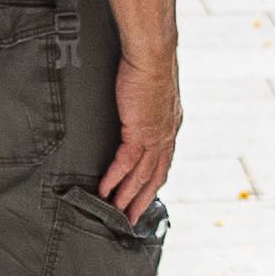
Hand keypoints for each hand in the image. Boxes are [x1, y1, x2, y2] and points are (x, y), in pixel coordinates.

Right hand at [100, 46, 181, 222]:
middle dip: (142, 200)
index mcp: (170, 127)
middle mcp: (166, 136)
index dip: (153, 184)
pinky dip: (115, 179)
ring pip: (141, 175)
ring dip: (127, 196)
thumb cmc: (150, 66)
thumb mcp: (152, 92)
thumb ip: (147, 106)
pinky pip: (126, 163)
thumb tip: (138, 109)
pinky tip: (105, 191)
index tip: (143, 199)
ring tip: (114, 213)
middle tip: (129, 220)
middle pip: (155, 177)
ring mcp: (154, 136)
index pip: (163, 163)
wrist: (152, 55)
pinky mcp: (139, 131)